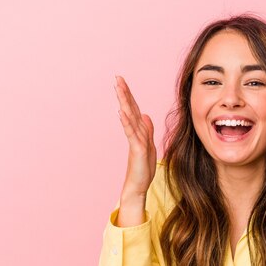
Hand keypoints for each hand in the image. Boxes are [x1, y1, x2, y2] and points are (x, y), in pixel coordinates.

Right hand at [114, 75, 156, 199]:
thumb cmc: (142, 169)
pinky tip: (122, 111)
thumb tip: (145, 115)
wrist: (138, 187)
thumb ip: (147, 130)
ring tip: (118, 88)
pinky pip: (131, 133)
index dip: (129, 96)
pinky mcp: (136, 149)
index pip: (134, 109)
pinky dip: (126, 122)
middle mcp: (135, 133)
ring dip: (124, 102)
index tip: (123, 82)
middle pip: (129, 109)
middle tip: (117, 78)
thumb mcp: (149, 145)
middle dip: (124, 93)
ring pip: (129, 117)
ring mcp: (135, 140)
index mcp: (139, 131)